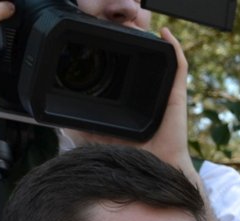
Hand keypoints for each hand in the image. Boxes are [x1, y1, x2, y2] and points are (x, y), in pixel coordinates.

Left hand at [66, 27, 196, 179]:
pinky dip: (175, 47)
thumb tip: (59, 120)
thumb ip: (78, 130)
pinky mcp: (176, 96)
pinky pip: (179, 67)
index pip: (123, 74)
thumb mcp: (95, 141)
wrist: (151, 176)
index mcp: (131, 104)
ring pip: (161, 59)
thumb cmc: (129, 162)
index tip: (104, 42)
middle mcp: (148, 96)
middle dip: (133, 41)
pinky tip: (166, 33)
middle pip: (143, 61)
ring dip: (151, 39)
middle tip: (118, 27)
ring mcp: (163, 94)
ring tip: (136, 25)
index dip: (116, 55)